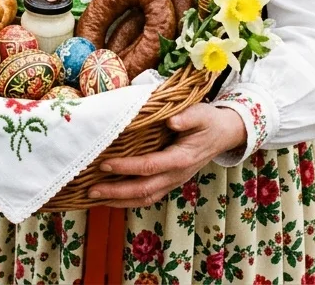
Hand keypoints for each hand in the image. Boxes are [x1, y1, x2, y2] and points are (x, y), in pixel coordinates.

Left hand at [86, 104, 245, 207]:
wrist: (224, 134)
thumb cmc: (209, 121)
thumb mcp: (202, 113)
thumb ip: (188, 117)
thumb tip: (172, 120)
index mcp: (182, 158)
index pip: (150, 166)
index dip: (127, 167)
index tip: (105, 163)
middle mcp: (177, 175)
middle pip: (143, 190)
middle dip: (115, 192)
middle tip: (90, 190)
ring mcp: (173, 182)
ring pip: (144, 198)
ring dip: (118, 201)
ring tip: (94, 198)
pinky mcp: (169, 182)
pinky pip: (147, 196)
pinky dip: (127, 200)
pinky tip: (110, 197)